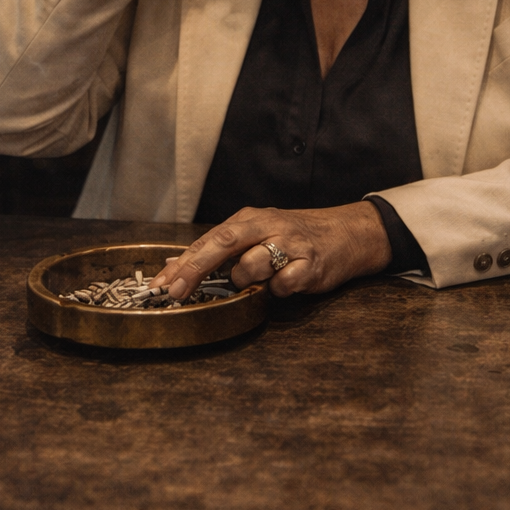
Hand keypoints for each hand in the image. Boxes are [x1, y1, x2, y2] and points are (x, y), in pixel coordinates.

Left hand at [150, 201, 391, 299]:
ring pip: (251, 268)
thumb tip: (177, 268)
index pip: (209, 239)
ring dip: (248, 280)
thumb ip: (223, 250)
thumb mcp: (258, 235)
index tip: (162, 284)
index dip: (184, 263)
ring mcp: (290, 244)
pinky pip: (281, 286)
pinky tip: (287, 281)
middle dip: (196, 268)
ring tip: (262, 277)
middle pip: (224, 242)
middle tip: (176, 290)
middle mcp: (268, 226)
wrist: (347, 233)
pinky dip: (278, 290)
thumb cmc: (295, 236)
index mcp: (250, 219)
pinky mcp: (310, 265)